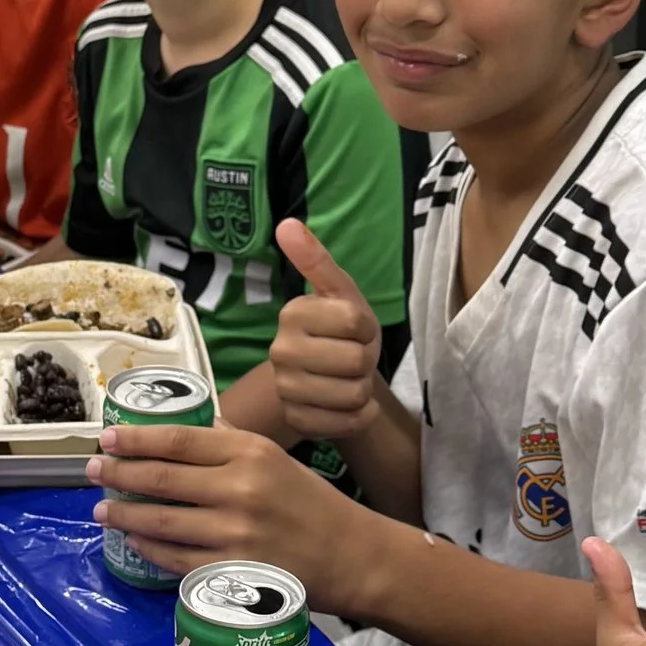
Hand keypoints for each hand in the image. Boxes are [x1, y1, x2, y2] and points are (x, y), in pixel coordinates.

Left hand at [88, 418, 361, 604]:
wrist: (351, 554)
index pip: (179, 440)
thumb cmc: (309, 502)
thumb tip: (186, 420)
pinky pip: (177, 559)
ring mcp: (236, 534)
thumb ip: (230, 440)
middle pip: (161, 479)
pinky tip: (133, 540)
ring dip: (123, 514)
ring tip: (100, 509)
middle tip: (91, 470)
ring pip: (162, 521)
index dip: (135, 439)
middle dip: (118, 474)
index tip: (106, 438)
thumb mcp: (274, 457)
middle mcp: (241, 489)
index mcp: (250, 452)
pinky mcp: (234, 571)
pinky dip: (149, 548)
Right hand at [271, 218, 385, 440]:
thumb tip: (286, 223)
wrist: (328, 378)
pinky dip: (358, 416)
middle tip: (351, 356)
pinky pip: (348, 422)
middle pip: (355, 361)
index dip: (366, 327)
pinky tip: (346, 405)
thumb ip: (315, 259)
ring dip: (362, 389)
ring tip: (347, 379)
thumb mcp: (338, 292)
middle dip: (364, 360)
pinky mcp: (297, 422)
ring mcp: (285, 389)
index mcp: (291, 314)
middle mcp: (280, 351)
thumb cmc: (340, 330)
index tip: (354, 328)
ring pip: (353, 393)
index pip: (355, 321)